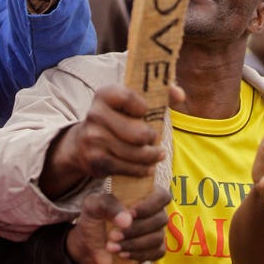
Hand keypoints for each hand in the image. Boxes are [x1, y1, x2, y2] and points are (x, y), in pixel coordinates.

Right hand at [41, 85, 164, 197]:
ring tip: (157, 154)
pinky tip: (147, 167)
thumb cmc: (118, 118)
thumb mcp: (132, 102)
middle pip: (138, 134)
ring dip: (151, 156)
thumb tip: (180, 94)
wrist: (82, 142)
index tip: (146, 111)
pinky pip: (127, 168)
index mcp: (104, 94)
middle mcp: (95, 114)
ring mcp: (93, 139)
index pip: (128, 97)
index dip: (143, 107)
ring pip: (135, 153)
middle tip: (155, 139)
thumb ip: (160, 94)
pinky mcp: (95, 160)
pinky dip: (141, 169)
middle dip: (152, 138)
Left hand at [65, 188, 171, 263]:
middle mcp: (153, 212)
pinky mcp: (153, 249)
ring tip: (112, 246)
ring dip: (134, 244)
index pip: (161, 195)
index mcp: (142, 195)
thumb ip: (107, 206)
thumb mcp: (93, 206)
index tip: (131, 213)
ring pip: (157, 237)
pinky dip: (139, 255)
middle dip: (136, 229)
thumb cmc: (94, 219)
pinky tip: (122, 254)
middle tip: (113, 235)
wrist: (89, 245)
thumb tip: (126, 219)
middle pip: (160, 218)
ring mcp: (155, 231)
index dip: (150, 205)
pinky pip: (156, 253)